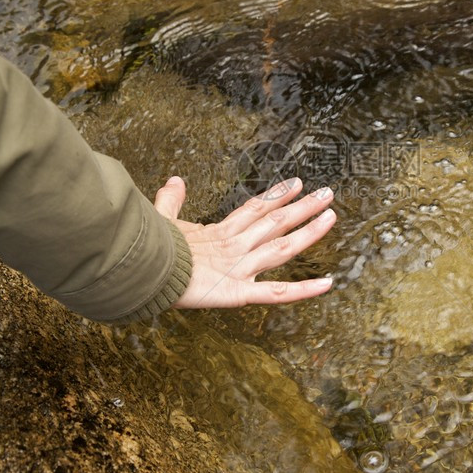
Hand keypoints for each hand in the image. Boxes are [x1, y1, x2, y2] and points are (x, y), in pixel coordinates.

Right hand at [153, 175, 335, 307]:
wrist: (141, 271)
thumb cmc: (147, 249)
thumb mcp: (160, 222)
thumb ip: (171, 202)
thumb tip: (174, 179)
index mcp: (219, 232)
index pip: (254, 209)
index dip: (276, 195)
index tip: (297, 183)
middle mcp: (235, 246)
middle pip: (276, 222)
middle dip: (303, 207)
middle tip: (328, 193)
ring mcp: (239, 268)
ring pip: (282, 248)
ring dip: (309, 232)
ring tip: (332, 215)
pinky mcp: (238, 293)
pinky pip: (277, 293)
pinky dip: (304, 291)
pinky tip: (328, 284)